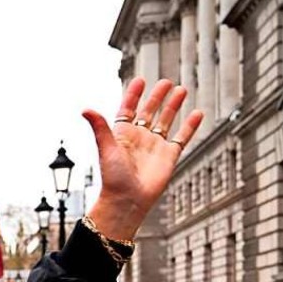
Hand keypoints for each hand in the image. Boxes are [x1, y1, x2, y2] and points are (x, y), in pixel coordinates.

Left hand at [83, 77, 203, 241]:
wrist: (128, 201)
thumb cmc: (113, 178)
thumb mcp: (107, 148)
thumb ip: (99, 127)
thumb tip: (85, 109)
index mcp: (122, 134)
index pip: (128, 109)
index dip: (133, 95)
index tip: (140, 80)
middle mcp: (139, 138)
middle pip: (149, 112)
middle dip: (157, 97)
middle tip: (166, 82)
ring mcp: (154, 147)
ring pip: (166, 121)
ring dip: (173, 106)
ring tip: (181, 90)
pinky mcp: (169, 156)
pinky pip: (181, 138)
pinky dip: (189, 126)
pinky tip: (197, 113)